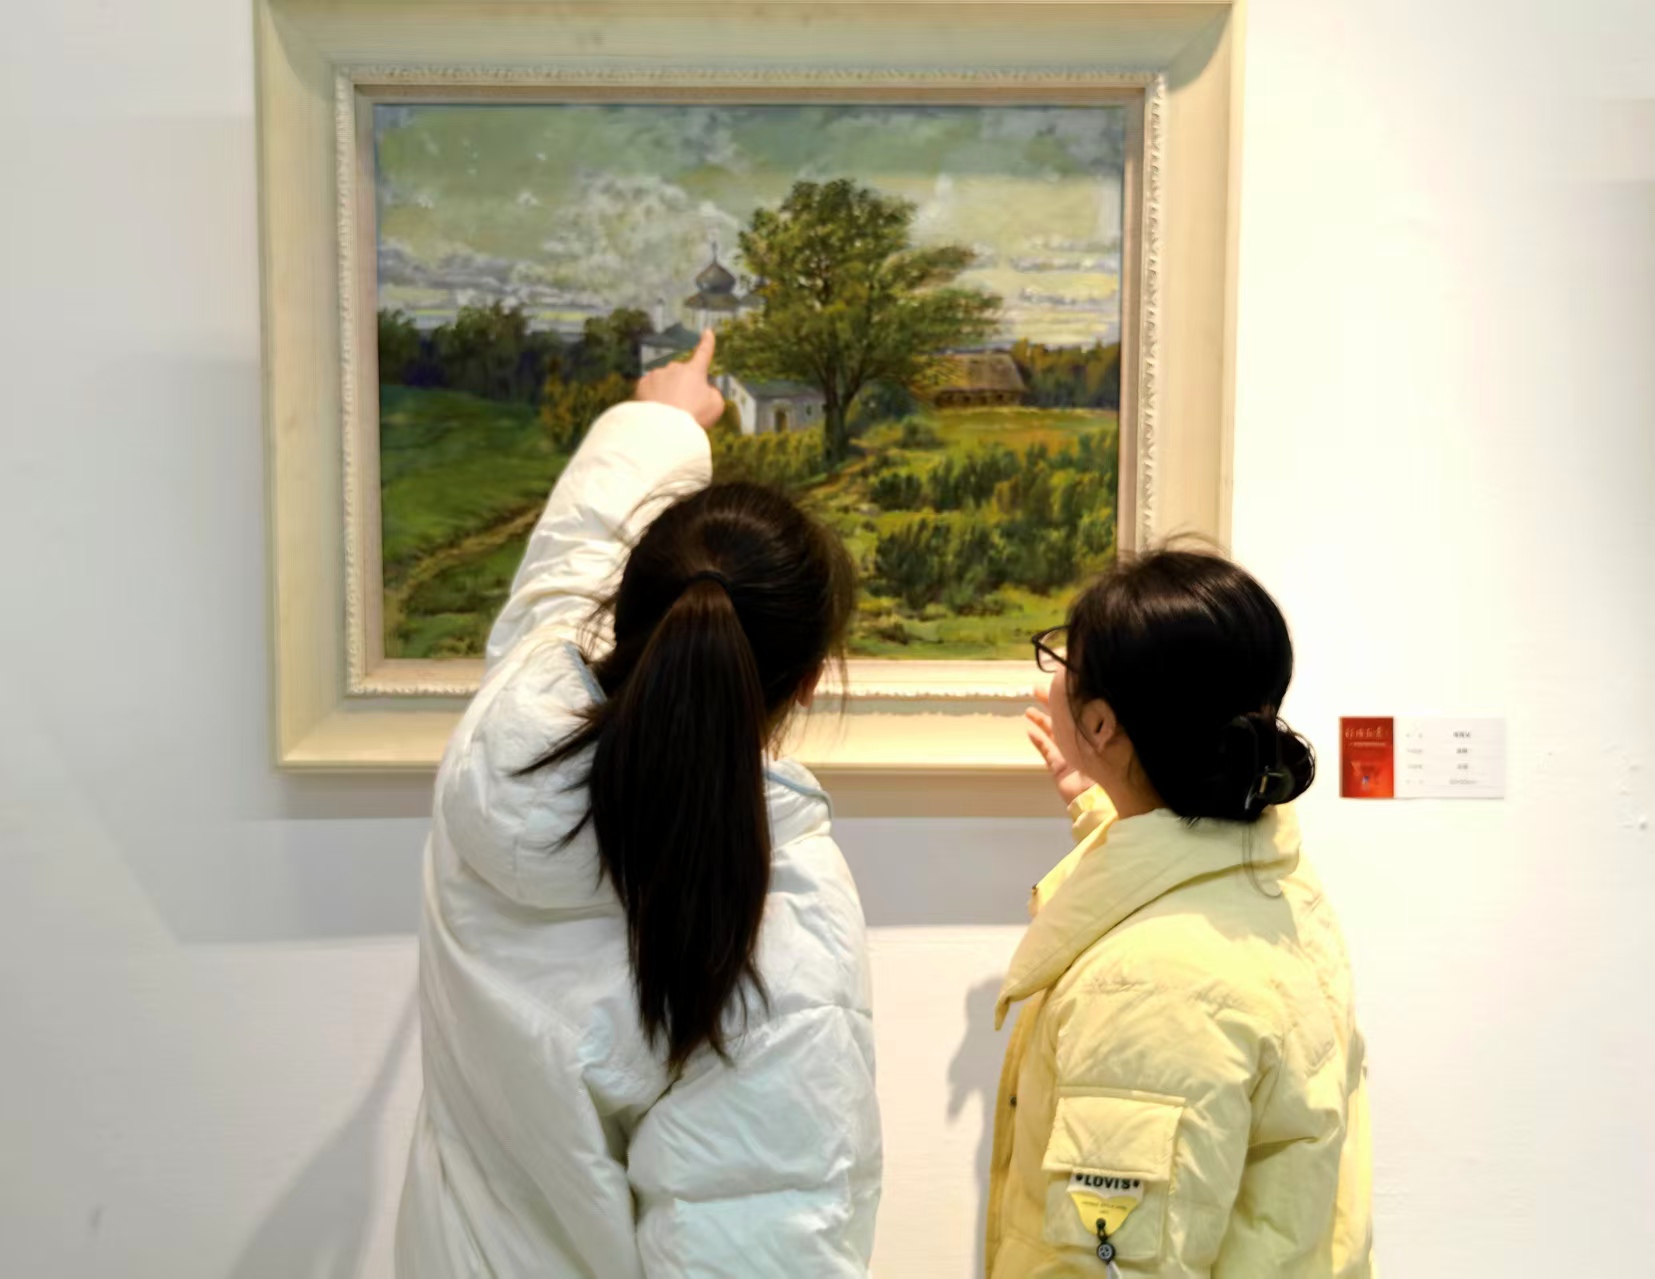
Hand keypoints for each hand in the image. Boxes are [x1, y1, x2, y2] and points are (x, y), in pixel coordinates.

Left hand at [635, 329, 724, 429]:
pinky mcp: (642, 385)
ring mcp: (657, 375)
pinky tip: (656, 411)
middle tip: (685, 407)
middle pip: (682, 374)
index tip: (707, 332)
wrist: (666, 428)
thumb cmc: (695, 416)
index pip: (704, 353)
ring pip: (664, 381)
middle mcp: (675, 368)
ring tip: (670, 413)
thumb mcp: (715, 406)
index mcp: (694, 371)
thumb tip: (705, 390)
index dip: (707, 343)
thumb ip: (712, 394)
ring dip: (667, 392)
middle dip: (683, 386)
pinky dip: (653, 397)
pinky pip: (650, 388)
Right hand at [1025, 683, 1094, 806]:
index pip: (1080, 710)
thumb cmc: (1107, 764)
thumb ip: (1101, 719)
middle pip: (1064, 719)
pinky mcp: (1059, 767)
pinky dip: (1038, 741)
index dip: (1069, 698)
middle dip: (1050, 704)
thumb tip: (1098, 692)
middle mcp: (1082, 741)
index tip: (1059, 684)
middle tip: (1037, 690)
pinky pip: (1046, 751)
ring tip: (1028, 710)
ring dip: (1040, 721)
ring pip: (1052, 733)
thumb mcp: (1106, 736)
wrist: (1100, 796)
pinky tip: (1029, 731)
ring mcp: (1069, 754)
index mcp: (1095, 732)